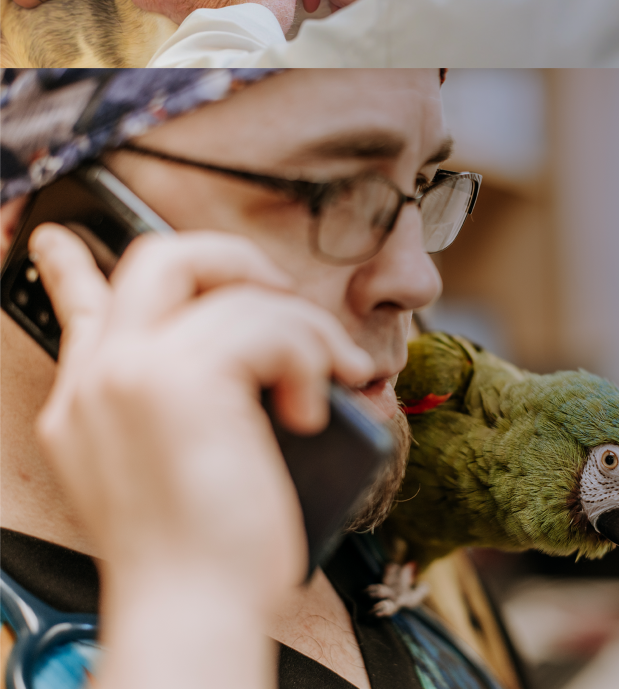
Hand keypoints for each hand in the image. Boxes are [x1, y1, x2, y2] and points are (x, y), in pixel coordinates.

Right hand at [29, 224, 373, 611]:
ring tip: (332, 379)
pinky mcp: (181, 380)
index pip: (80, 308)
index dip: (71, 265)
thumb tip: (255, 367)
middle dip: (236, 261)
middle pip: (160, 258)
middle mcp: (100, 379)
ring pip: (238, 291)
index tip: (58, 236)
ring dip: (306, 329)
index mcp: (88, 401)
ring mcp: (133, 374)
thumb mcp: (179, 466)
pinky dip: (311, 357)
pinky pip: (268, 324)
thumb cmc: (205, 556)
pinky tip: (312, 408)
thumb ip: (190, 404)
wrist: (192, 610)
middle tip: (283, 303)